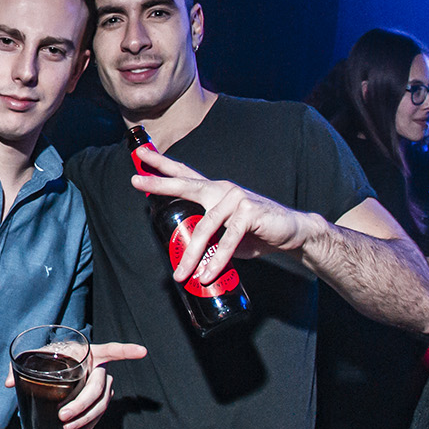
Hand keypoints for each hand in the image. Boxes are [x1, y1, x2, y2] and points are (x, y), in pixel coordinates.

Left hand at [3, 341, 147, 428]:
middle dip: (83, 405)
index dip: (127, 351)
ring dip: (87, 420)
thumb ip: (22, 365)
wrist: (55, 368)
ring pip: (100, 406)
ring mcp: (99, 387)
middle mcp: (98, 370)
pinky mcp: (95, 403)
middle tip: (64, 416)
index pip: (112, 350)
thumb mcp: (38, 356)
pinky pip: (97, 416)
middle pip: (98, 388)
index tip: (143, 351)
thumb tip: (9, 382)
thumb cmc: (50, 358)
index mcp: (89, 353)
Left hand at [131, 146, 318, 284]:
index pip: (184, 175)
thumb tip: (186, 255)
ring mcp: (236, 198)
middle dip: (159, 183)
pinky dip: (217, 259)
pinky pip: (228, 239)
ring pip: (206, 226)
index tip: (141, 155)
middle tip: (136, 181)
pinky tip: (208, 272)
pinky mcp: (250, 213)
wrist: (292, 232)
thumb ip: (207, 236)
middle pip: (186, 185)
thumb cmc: (256, 232)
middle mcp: (222, 190)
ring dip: (192, 253)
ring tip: (182, 274)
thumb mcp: (226, 233)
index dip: (162, 165)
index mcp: (214, 191)